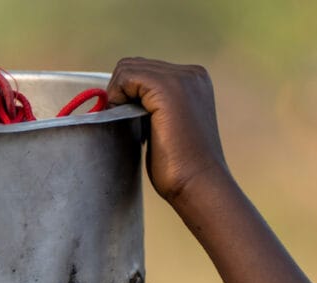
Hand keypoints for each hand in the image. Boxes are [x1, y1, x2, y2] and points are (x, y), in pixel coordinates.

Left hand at [106, 58, 230, 203]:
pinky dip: (117, 96)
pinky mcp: (168, 88)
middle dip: (121, 93)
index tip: (132, 122)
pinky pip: (126, 76)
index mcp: (194, 81)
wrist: (200, 184)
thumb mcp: (166, 127)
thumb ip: (151, 106)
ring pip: (127, 68)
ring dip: (118, 95)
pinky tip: (126, 118)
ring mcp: (182, 78)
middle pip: (133, 65)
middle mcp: (191, 73)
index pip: (144, 71)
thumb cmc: (181, 167)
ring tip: (128, 123)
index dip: (128, 94)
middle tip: (125, 123)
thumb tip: (119, 99)